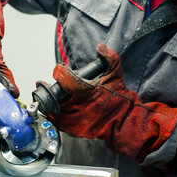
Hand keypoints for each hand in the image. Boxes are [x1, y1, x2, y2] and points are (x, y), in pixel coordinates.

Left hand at [48, 43, 176, 161]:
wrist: (125, 121)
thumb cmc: (120, 99)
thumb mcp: (116, 75)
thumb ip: (109, 58)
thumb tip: (101, 47)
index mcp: (86, 91)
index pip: (65, 79)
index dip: (60, 72)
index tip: (59, 71)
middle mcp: (79, 106)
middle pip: (55, 97)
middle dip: (53, 91)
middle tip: (50, 86)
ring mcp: (77, 120)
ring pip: (56, 111)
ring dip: (54, 104)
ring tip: (56, 98)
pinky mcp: (76, 130)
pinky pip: (60, 123)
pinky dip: (58, 116)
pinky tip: (61, 110)